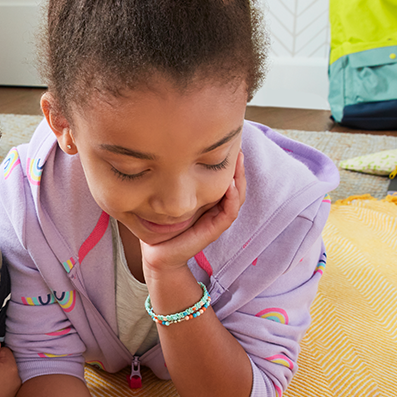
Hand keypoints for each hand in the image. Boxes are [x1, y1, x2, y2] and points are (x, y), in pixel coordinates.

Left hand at [140, 152, 245, 276]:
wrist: (157, 254)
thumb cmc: (159, 224)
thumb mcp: (167, 195)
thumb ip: (174, 179)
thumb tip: (169, 150)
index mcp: (208, 199)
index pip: (225, 177)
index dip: (228, 161)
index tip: (227, 142)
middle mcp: (215, 208)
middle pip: (235, 183)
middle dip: (238, 166)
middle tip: (238, 147)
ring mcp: (216, 219)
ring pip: (236, 196)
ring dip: (239, 178)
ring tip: (239, 160)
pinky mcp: (213, 230)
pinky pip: (229, 212)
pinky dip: (232, 198)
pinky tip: (229, 183)